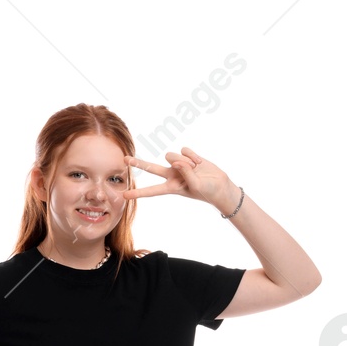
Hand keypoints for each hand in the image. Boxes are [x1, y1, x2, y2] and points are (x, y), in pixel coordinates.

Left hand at [123, 146, 238, 212]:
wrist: (221, 186)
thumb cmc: (209, 191)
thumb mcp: (196, 186)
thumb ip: (185, 172)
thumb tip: (175, 160)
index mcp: (172, 187)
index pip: (152, 190)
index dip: (139, 193)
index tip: (125, 195)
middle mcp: (173, 175)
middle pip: (152, 168)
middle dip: (139, 164)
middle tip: (125, 159)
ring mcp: (180, 165)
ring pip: (173, 156)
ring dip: (185, 161)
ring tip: (196, 169)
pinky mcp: (187, 157)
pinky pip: (184, 150)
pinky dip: (193, 156)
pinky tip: (200, 163)